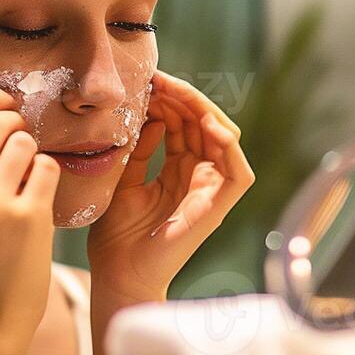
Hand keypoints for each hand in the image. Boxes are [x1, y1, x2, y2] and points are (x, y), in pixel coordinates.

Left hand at [87, 71, 254, 299]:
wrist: (117, 275)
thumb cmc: (116, 237)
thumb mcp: (122, 179)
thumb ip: (138, 149)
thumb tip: (150, 116)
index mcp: (179, 171)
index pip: (184, 123)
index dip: (170, 99)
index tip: (146, 80)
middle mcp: (199, 177)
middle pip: (204, 124)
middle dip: (183, 97)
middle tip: (157, 78)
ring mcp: (211, 191)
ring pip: (224, 137)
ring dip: (202, 110)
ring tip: (174, 91)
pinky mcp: (218, 207)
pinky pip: (238, 171)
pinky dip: (228, 145)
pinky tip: (206, 124)